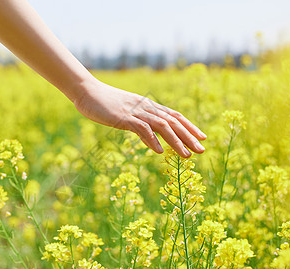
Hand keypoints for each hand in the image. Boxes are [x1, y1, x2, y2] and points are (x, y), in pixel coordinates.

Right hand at [71, 79, 206, 157]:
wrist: (87, 91)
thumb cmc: (104, 103)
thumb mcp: (126, 113)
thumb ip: (139, 122)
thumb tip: (150, 134)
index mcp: (148, 106)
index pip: (174, 116)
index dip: (190, 127)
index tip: (202, 137)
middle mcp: (146, 107)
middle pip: (173, 122)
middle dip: (189, 136)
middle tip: (202, 149)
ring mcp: (135, 112)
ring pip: (161, 126)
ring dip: (176, 141)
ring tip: (186, 155)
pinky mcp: (123, 118)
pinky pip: (141, 128)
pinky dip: (152, 139)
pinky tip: (160, 151)